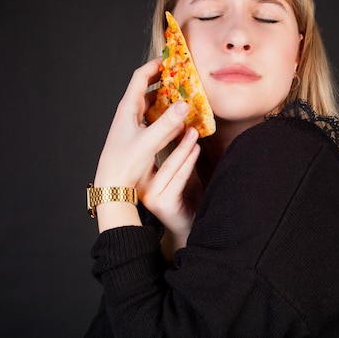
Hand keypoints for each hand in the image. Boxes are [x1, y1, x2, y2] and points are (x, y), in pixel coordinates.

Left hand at [93, 59, 196, 230]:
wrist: (112, 186)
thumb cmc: (125, 163)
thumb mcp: (148, 141)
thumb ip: (168, 123)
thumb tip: (185, 104)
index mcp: (128, 108)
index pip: (141, 77)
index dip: (155, 65)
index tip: (171, 59)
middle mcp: (130, 114)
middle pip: (148, 89)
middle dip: (165, 82)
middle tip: (181, 78)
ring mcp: (133, 126)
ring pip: (152, 105)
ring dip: (167, 100)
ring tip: (184, 97)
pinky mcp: (138, 137)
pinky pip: (154, 120)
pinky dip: (166, 117)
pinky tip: (178, 123)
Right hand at [137, 127, 201, 263]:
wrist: (192, 225)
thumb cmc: (187, 196)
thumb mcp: (180, 169)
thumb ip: (177, 152)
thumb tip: (183, 124)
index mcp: (142, 175)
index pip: (148, 149)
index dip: (160, 131)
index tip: (171, 113)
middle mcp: (142, 185)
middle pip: (156, 154)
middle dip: (171, 135)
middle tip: (183, 118)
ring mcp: (150, 196)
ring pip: (170, 166)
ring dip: (183, 147)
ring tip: (193, 132)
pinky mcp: (162, 203)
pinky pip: (178, 178)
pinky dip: (188, 162)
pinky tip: (196, 150)